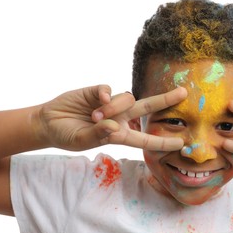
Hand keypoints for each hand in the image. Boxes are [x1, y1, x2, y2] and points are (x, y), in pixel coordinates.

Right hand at [37, 85, 186, 150]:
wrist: (49, 122)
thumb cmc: (68, 136)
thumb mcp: (81, 141)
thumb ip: (98, 135)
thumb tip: (113, 125)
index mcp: (119, 135)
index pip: (145, 139)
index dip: (163, 142)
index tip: (181, 143)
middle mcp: (119, 118)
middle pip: (148, 107)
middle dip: (166, 100)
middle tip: (184, 92)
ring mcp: (110, 103)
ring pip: (126, 99)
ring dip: (113, 108)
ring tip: (93, 116)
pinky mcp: (98, 91)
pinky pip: (109, 89)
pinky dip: (106, 95)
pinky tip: (97, 101)